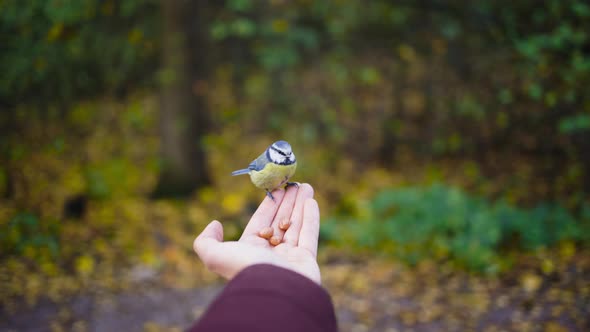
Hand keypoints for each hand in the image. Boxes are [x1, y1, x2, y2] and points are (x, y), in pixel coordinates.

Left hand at [193, 184, 320, 283]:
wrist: (274, 292)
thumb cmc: (246, 269)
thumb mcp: (215, 254)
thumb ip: (206, 241)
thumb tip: (215, 224)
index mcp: (251, 251)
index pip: (261, 222)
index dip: (269, 205)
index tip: (276, 188)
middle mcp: (270, 254)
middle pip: (279, 221)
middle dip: (286, 202)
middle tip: (293, 183)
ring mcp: (289, 258)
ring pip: (296, 226)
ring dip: (300, 205)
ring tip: (305, 186)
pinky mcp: (307, 261)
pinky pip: (309, 235)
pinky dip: (311, 218)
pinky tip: (311, 201)